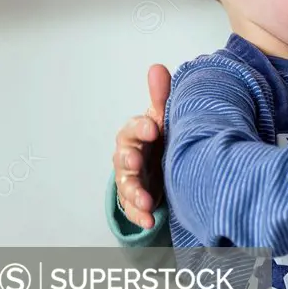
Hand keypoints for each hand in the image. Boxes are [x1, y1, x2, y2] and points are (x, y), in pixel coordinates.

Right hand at [113, 64, 170, 228]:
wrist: (162, 160)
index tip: (155, 127)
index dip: (142, 127)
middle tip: (137, 163)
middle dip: (130, 160)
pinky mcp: (136, 198)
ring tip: (147, 201)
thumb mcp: (163, 116)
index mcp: (137, 133)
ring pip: (127, 185)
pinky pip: (134, 208)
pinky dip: (140, 215)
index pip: (134, 128)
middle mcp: (130, 155)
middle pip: (124, 157)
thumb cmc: (161, 136)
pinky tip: (149, 220)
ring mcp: (132, 178)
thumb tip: (158, 68)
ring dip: (135, 193)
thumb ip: (161, 96)